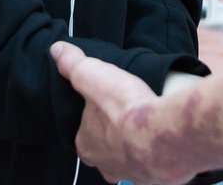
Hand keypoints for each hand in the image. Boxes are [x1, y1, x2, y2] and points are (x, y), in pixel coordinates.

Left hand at [51, 42, 196, 184]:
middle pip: (106, 149)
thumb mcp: (92, 75)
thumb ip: (72, 64)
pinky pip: (156, 165)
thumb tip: (57, 50)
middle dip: (115, 135)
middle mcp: (106, 166)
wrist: (165, 134)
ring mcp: (133, 174)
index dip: (93, 118)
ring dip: (137, 144)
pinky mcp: (158, 177)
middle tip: (128, 114)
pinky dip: (160, 151)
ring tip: (148, 123)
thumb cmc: (125, 108)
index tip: (105, 104)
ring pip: (131, 159)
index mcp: (86, 145)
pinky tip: (165, 135)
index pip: (83, 132)